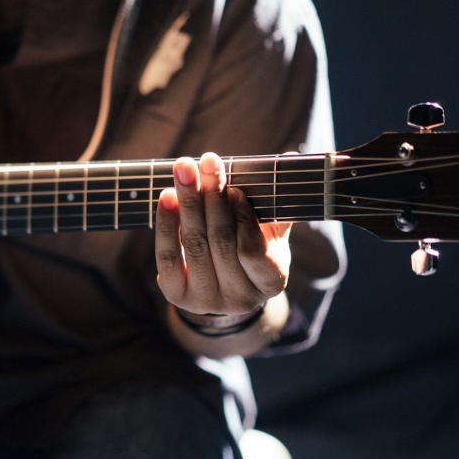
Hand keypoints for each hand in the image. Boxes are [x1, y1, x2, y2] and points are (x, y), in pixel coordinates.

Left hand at [155, 152, 291, 317]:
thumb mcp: (270, 231)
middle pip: (220, 242)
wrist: (222, 284)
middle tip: (207, 162)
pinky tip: (167, 196)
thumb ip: (276, 201)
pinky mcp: (177, 296)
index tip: (235, 189)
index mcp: (270, 282)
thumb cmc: (252, 248)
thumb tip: (291, 157)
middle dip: (212, 197)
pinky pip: (168, 256)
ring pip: (194, 245)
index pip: (253, 251)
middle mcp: (239, 299)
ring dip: (187, 203)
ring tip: (184, 170)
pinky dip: (167, 224)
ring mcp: (206, 301)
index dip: (243, 219)